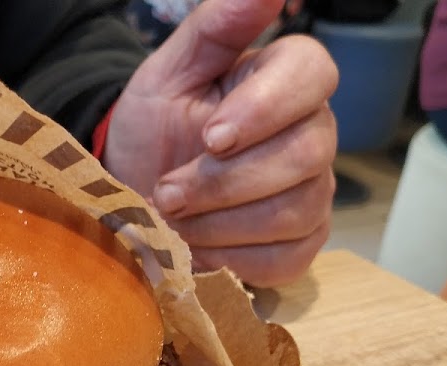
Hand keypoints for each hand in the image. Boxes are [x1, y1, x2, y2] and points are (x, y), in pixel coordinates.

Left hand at [103, 0, 337, 286]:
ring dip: (220, 222)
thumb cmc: (154, 130)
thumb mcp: (166, 74)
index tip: (211, 135)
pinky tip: (198, 247)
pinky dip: (232, 258)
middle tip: (166, 191)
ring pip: (295, 210)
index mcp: (285, 79)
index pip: (313, 73)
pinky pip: (286, 259)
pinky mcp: (300, 244)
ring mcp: (313, 191)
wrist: (133, 194)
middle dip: (224, 181)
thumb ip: (216, 27)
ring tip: (174, 217)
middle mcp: (313, 132)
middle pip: (306, 153)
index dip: (264, 108)